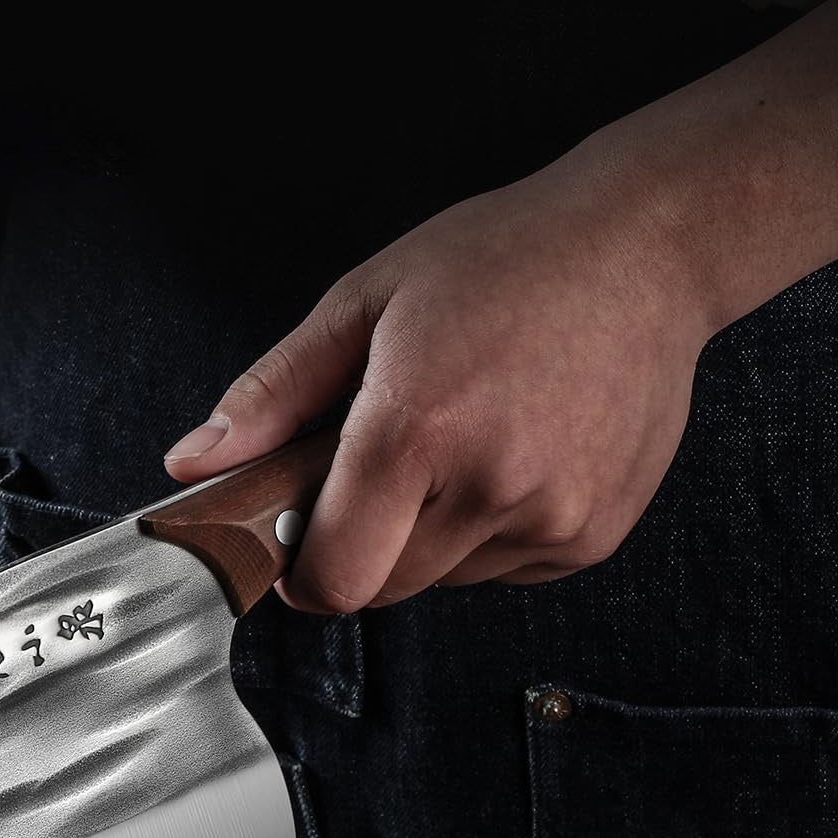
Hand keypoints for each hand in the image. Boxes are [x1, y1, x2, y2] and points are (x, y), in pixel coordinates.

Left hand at [164, 140, 716, 608]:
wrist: (648, 249)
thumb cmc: (503, 261)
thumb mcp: (364, 304)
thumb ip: (270, 397)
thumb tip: (189, 466)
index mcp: (415, 429)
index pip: (333, 579)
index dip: (300, 577)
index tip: (294, 550)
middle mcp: (489, 486)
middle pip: (382, 589)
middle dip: (360, 547)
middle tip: (382, 466)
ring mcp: (551, 518)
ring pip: (443, 582)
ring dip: (424, 539)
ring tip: (458, 443)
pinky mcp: (592, 535)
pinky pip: (504, 570)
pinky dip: (487, 533)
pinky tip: (511, 455)